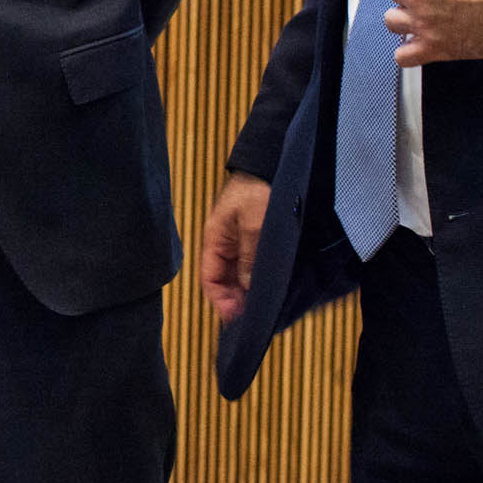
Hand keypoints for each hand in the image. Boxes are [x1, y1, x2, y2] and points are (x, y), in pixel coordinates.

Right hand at [199, 172, 270, 323]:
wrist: (272, 164)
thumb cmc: (257, 189)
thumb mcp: (252, 224)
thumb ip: (248, 256)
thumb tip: (247, 288)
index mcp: (215, 239)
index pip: (210, 278)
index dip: (221, 300)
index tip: (237, 318)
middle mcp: (225, 244)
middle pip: (226, 281)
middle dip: (237, 300)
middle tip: (256, 317)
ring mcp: (241, 242)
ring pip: (240, 275)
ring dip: (249, 292)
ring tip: (265, 307)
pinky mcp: (257, 240)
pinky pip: (254, 266)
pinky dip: (260, 280)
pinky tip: (272, 288)